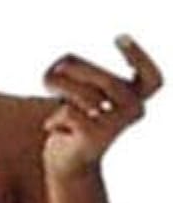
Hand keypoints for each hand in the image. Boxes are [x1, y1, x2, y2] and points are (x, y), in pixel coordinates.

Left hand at [40, 33, 163, 179]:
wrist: (67, 164)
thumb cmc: (74, 118)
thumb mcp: (77, 87)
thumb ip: (72, 69)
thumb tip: (59, 69)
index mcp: (136, 98)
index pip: (151, 79)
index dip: (138, 56)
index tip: (118, 37)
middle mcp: (134, 112)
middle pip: (106, 80)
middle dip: (76, 70)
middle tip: (56, 69)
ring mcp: (115, 126)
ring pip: (85, 96)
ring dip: (61, 90)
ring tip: (53, 98)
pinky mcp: (94, 137)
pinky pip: (68, 112)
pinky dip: (54, 117)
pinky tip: (52, 128)